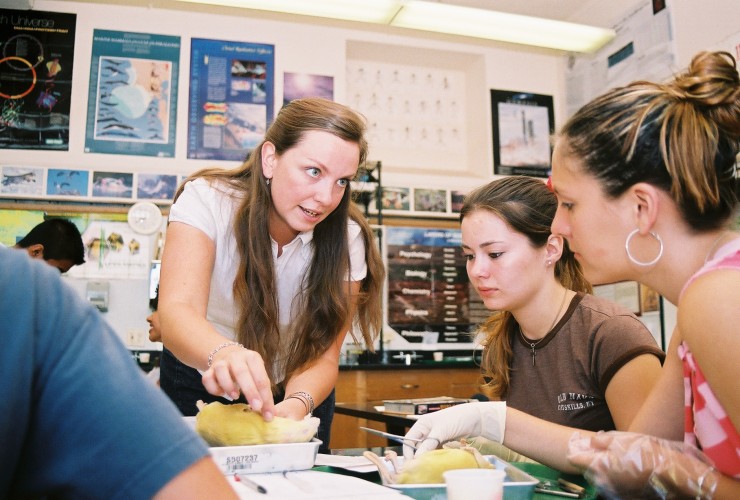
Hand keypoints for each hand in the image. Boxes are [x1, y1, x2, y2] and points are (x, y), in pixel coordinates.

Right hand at [201, 346, 275, 419]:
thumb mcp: (257, 374)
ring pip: (221, 371)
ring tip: (236, 397)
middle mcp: (236, 357)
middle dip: (250, 391)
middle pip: (242, 373)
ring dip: (228, 386)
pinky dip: (213, 389)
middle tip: (256, 407)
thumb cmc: (247, 369)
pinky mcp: (209, 370)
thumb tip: (269, 413)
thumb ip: (262, 391)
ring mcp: (221, 363)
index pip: (261, 378)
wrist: (226, 354)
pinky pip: (207, 379)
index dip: (266, 397)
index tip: (268, 414)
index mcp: (252, 358)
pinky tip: (221, 393)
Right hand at [403, 402, 505, 458]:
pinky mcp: (443, 441)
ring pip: (426, 450)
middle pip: (417, 446)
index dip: (408, 452)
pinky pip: (435, 451)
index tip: (411, 465)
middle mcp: (426, 430)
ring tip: (430, 465)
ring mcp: (435, 436)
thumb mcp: (441, 431)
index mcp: (421, 424)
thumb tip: (417, 458)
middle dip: (418, 456)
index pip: (409, 440)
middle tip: (421, 468)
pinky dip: (436, 456)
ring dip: (428, 457)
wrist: (475, 418)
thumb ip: (428, 444)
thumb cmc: (456, 419)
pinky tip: (438, 461)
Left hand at [567, 431, 718, 498]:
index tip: (577, 440)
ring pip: (597, 477)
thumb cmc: (646, 454)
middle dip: (587, 457)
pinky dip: (609, 475)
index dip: (575, 447)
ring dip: (598, 466)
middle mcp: (602, 481)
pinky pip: (609, 484)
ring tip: (610, 455)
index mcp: (598, 465)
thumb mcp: (623, 439)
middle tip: (595, 445)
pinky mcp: (621, 495)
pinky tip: (620, 466)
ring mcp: (612, 490)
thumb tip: (589, 441)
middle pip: (586, 468)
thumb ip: (601, 440)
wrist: (671, 475)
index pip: (574, 458)